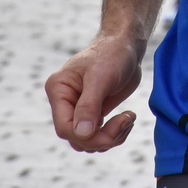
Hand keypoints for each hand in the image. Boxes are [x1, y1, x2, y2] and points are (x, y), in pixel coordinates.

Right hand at [44, 35, 144, 152]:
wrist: (126, 46)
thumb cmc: (111, 54)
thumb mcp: (101, 78)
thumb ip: (89, 106)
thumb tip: (81, 134)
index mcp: (58, 90)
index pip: (64, 127)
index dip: (87, 136)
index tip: (114, 127)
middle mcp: (64, 102)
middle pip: (76, 139)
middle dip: (103, 137)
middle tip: (126, 121)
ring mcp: (78, 110)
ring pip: (88, 142)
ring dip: (111, 137)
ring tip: (128, 119)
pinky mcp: (92, 114)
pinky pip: (98, 137)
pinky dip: (115, 134)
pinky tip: (128, 118)